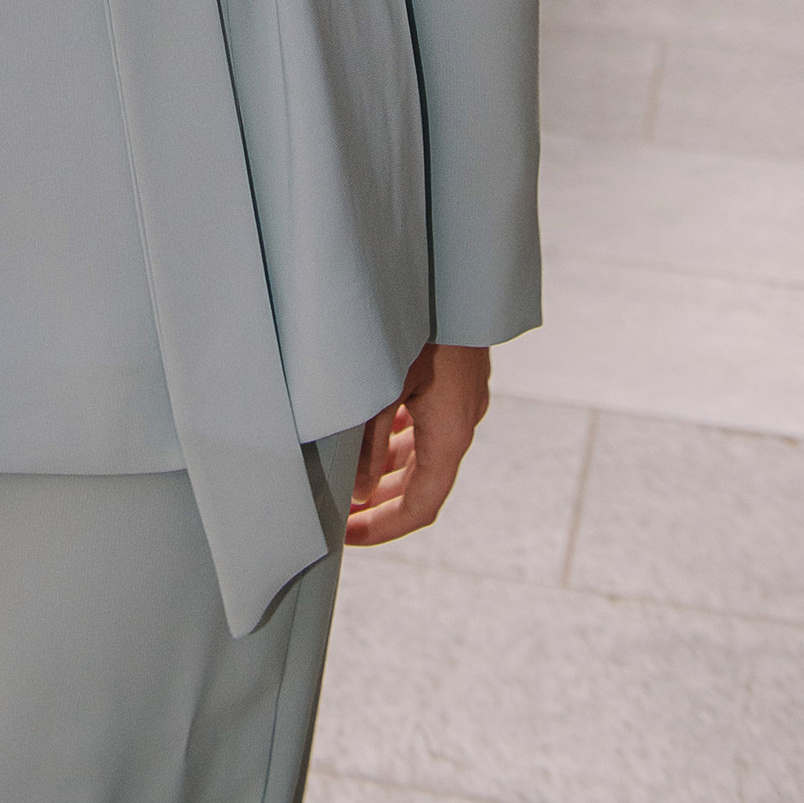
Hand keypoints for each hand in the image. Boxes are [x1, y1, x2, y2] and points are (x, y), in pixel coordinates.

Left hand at [345, 340, 489, 547]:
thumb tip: (356, 493)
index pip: (421, 506)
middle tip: (341, 517)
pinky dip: (399, 437)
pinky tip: (373, 430)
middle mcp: (462, 420)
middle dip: (381, 503)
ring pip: (424, 448)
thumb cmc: (417, 323)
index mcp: (450, 433)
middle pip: (423, 482)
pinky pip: (427, 420)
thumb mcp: (382, 385)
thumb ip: (367, 444)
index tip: (347, 537)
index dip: (383, 528)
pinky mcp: (455, 373)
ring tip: (348, 477)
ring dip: (389, 469)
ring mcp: (462, 396)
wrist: (453, 265)